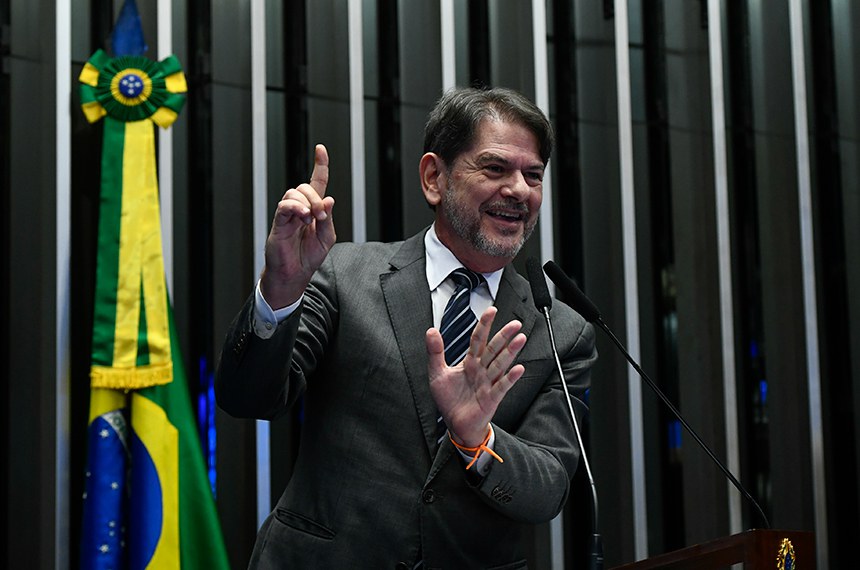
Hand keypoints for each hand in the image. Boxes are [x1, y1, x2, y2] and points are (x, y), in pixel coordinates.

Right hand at [260, 144, 335, 308]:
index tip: (321, 149)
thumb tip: (329, 199)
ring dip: (307, 202)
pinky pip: (284, 206)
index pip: (316, 182)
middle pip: (305, 186)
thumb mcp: (326, 237)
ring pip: (293, 192)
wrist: (295, 275)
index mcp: (312, 210)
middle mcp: (299, 209)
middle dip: (316, 197)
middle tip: (321, 217)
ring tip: (311, 220)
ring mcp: (287, 215)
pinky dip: (295, 208)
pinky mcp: (278, 223)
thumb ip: (328, 218)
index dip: (319, 165)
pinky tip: (303, 218)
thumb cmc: (308, 257)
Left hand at [426, 306, 526, 446]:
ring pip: (500, 364)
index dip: (484, 325)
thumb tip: (431, 331)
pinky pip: (502, 386)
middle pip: (493, 349)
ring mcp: (488, 383)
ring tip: (520, 339)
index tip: (491, 311)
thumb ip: (435, 352)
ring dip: (511, 352)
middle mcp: (481, 370)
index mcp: (470, 362)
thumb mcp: (437, 374)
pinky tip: (518, 368)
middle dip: (504, 335)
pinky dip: (510, 378)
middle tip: (515, 323)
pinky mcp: (491, 398)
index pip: (478, 339)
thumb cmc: (450, 400)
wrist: (456, 424)